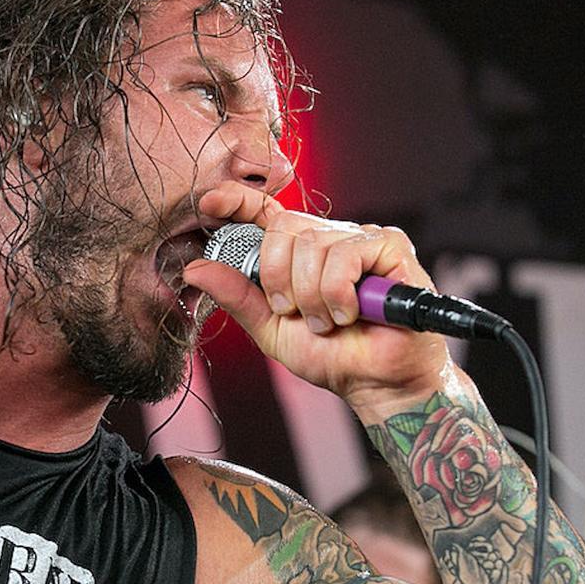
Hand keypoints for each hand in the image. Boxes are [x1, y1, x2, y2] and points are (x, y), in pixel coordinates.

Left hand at [182, 182, 450, 412]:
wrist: (375, 383)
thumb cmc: (330, 355)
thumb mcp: (271, 328)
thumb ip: (237, 296)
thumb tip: (195, 268)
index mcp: (297, 253)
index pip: (265, 211)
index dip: (238, 200)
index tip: (210, 203)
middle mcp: (328, 238)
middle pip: (283, 228)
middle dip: (278, 277)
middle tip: (292, 311)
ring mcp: (361, 237)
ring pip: (313, 245)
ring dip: (312, 296)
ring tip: (327, 322)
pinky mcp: (390, 245)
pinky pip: (346, 253)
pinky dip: (338, 292)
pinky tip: (349, 314)